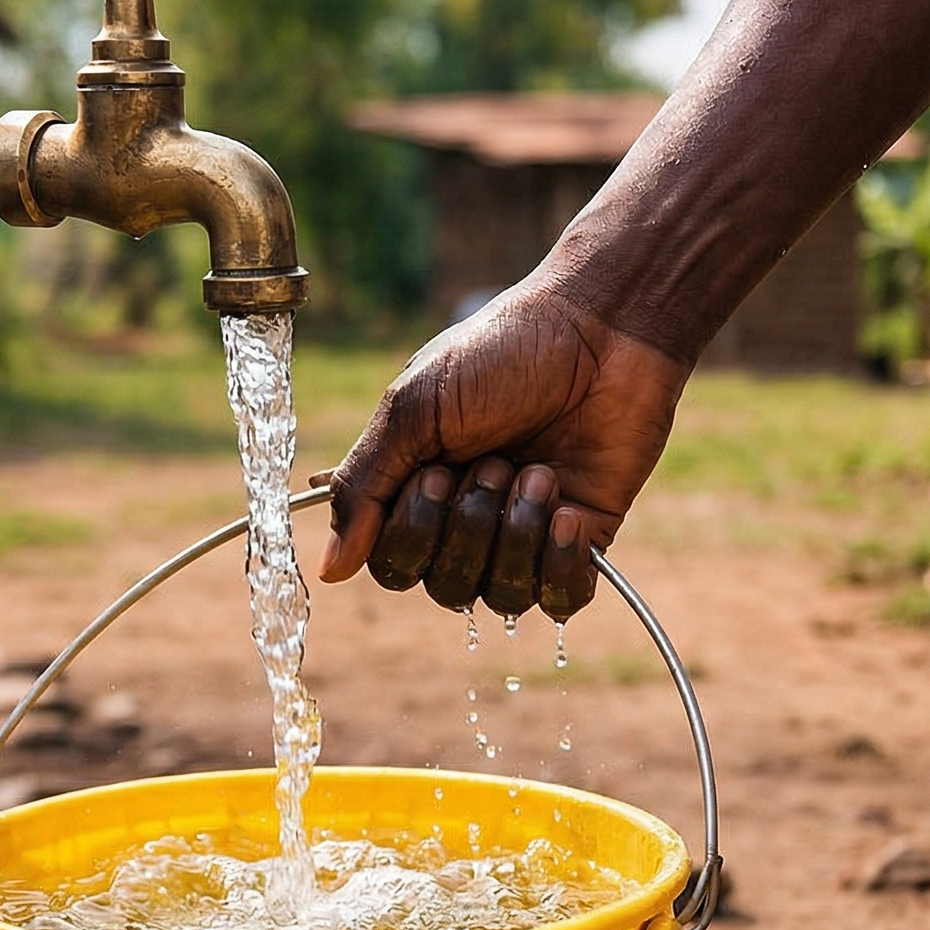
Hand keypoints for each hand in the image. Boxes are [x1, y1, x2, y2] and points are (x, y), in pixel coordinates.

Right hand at [317, 280, 690, 618]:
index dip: (412, 532)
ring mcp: (526, 535)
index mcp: (417, 491)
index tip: (436, 471)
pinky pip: (561, 600)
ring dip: (515, 535)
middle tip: (496, 461)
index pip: (393, 564)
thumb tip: (328, 572)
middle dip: (468, 525)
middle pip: (443, 587)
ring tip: (538, 472)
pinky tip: (567, 514)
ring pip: (500, 597)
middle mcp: (467, 522)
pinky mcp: (583, 540)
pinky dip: (559, 564)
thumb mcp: (412, 411)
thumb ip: (363, 489)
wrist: (601, 329)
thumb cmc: (500, 354)